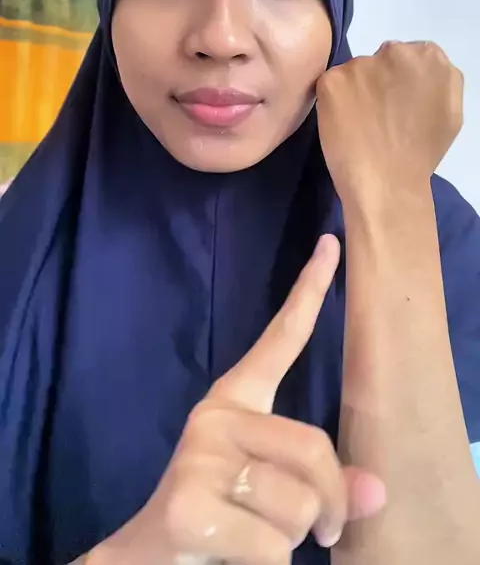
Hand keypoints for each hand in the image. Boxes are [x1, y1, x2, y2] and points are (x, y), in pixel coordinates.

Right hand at [98, 236, 385, 564]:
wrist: (150, 562)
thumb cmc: (221, 520)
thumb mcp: (278, 495)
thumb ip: (326, 483)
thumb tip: (378, 491)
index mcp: (236, 402)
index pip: (281, 338)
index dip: (310, 291)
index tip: (332, 244)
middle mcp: (215, 416)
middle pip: (314, 448)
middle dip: (329, 505)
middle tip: (321, 532)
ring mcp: (198, 456)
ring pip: (299, 506)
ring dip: (292, 541)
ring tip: (253, 540)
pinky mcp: (187, 506)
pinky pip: (272, 546)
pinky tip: (231, 558)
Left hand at [316, 41, 463, 200]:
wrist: (386, 182)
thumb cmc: (422, 153)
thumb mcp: (450, 110)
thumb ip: (439, 80)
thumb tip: (420, 73)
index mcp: (429, 56)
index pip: (409, 56)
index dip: (400, 81)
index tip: (397, 104)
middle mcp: (395, 51)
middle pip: (382, 59)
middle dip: (378, 81)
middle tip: (378, 115)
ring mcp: (361, 64)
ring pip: (355, 72)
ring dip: (355, 90)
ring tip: (360, 124)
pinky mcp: (332, 79)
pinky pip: (331, 85)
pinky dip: (333, 101)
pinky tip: (343, 124)